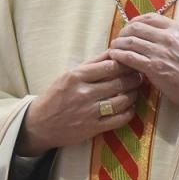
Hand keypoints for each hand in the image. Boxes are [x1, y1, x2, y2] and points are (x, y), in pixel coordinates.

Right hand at [18, 54, 141, 154]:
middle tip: (139, 76)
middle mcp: (83, 93)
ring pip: (122, 100)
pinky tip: (129, 107)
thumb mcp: (68, 75)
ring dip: (133, 95)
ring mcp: (89, 112)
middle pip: (119, 82)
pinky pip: (119, 119)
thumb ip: (92, 64)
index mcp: (76, 76)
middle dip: (133, 78)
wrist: (39, 124)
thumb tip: (114, 51)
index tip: (131, 63)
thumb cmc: (55, 96)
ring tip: (135, 91)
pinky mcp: (93, 128)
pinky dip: (129, 112)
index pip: (110, 65)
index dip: (125, 63)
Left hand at [106, 14, 178, 116]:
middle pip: (136, 27)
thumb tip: (152, 31)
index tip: (128, 28)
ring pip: (130, 41)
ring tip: (114, 49)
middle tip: (119, 40)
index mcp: (177, 29)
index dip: (134, 21)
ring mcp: (160, 52)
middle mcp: (168, 37)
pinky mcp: (154, 68)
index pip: (149, 17)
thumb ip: (172, 35)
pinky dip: (119, 55)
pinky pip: (129, 57)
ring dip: (118, 44)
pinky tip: (115, 58)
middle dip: (123, 33)